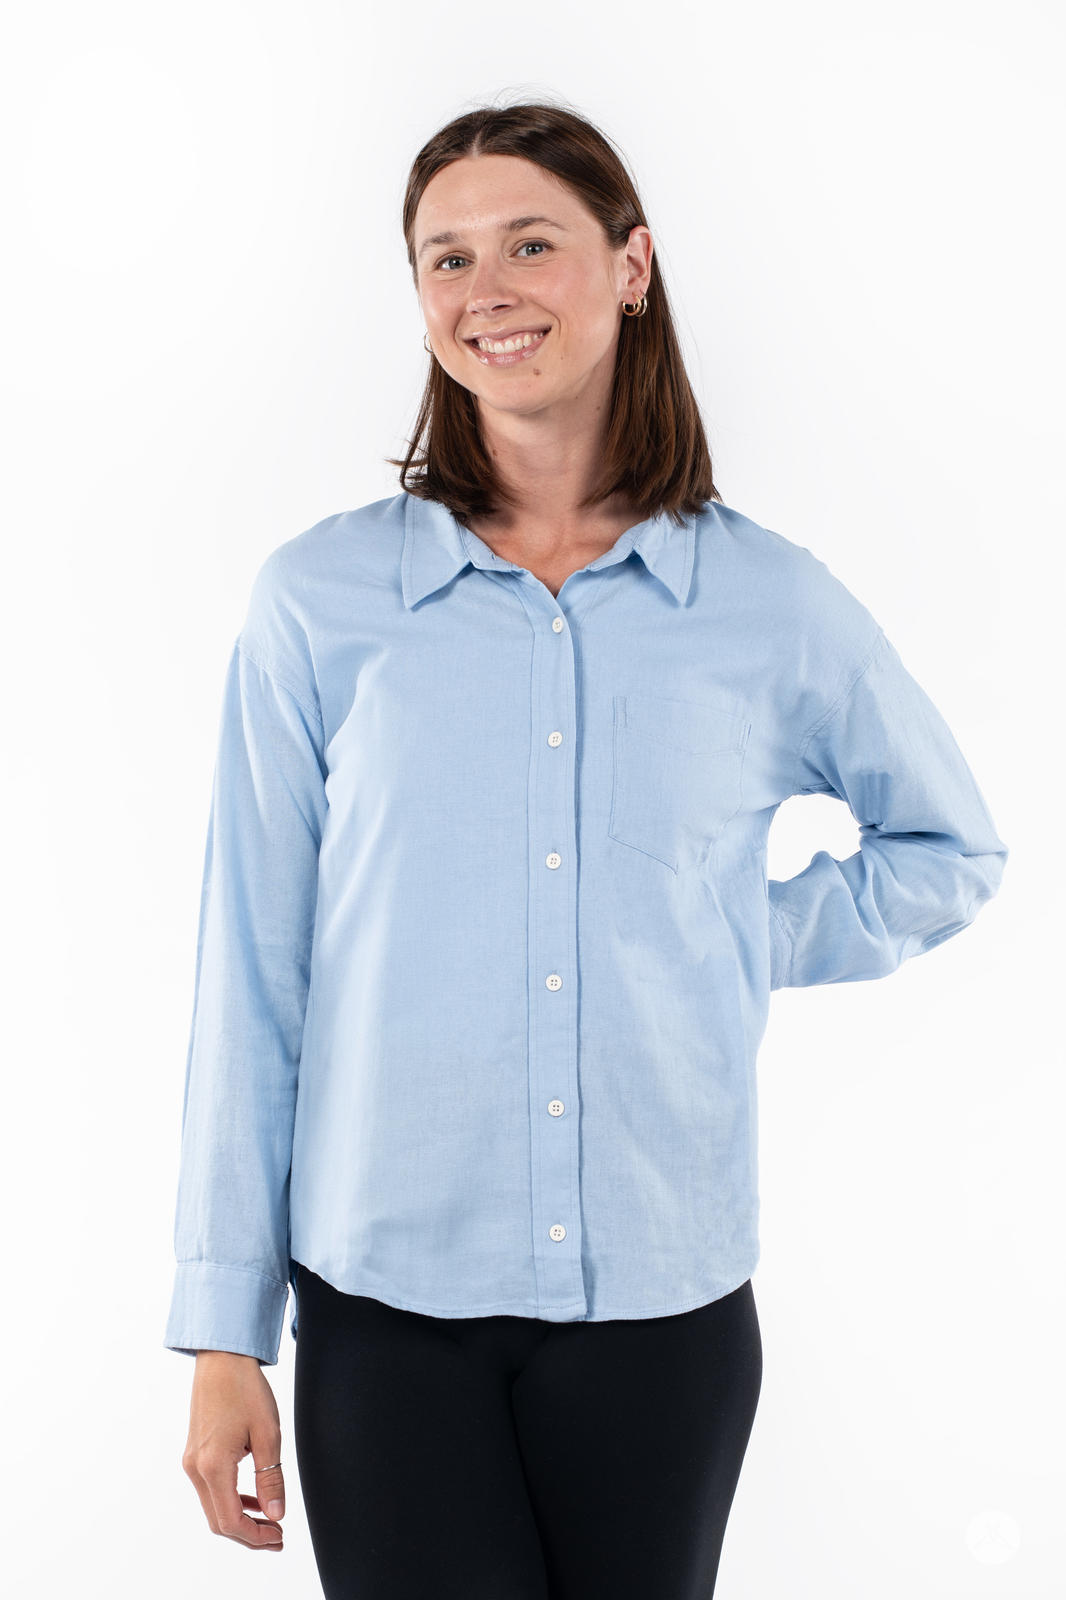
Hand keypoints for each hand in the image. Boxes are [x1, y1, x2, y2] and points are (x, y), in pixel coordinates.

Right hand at [182, 1350, 286, 1550]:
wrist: (222, 1357)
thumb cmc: (245, 1388)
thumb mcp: (268, 1434)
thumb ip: (271, 1479)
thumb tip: (276, 1515)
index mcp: (213, 1466)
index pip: (230, 1521)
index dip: (256, 1537)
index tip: (279, 1537)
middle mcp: (195, 1468)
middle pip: (218, 1521)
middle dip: (249, 1534)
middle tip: (277, 1537)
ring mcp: (191, 1461)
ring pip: (213, 1507)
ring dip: (240, 1519)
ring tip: (269, 1521)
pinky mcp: (194, 1453)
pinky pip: (210, 1489)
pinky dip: (231, 1501)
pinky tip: (252, 1499)